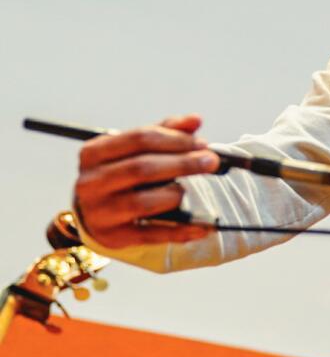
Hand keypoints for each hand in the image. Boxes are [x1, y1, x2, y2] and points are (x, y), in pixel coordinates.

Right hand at [74, 114, 219, 248]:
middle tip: (211, 162)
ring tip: (188, 190)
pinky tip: (204, 226)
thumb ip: (166, 132)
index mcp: (94, 153)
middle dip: (182, 163)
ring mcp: (99, 212)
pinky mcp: (113, 236)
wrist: (97, 212)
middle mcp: (90, 182)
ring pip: (143, 202)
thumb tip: (195, 120)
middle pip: (141, 168)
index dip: (175, 139)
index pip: (140, 139)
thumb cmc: (122, 173)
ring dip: (175, 193)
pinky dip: (181, 231)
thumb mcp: (136, 148)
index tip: (202, 143)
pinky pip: (152, 235)